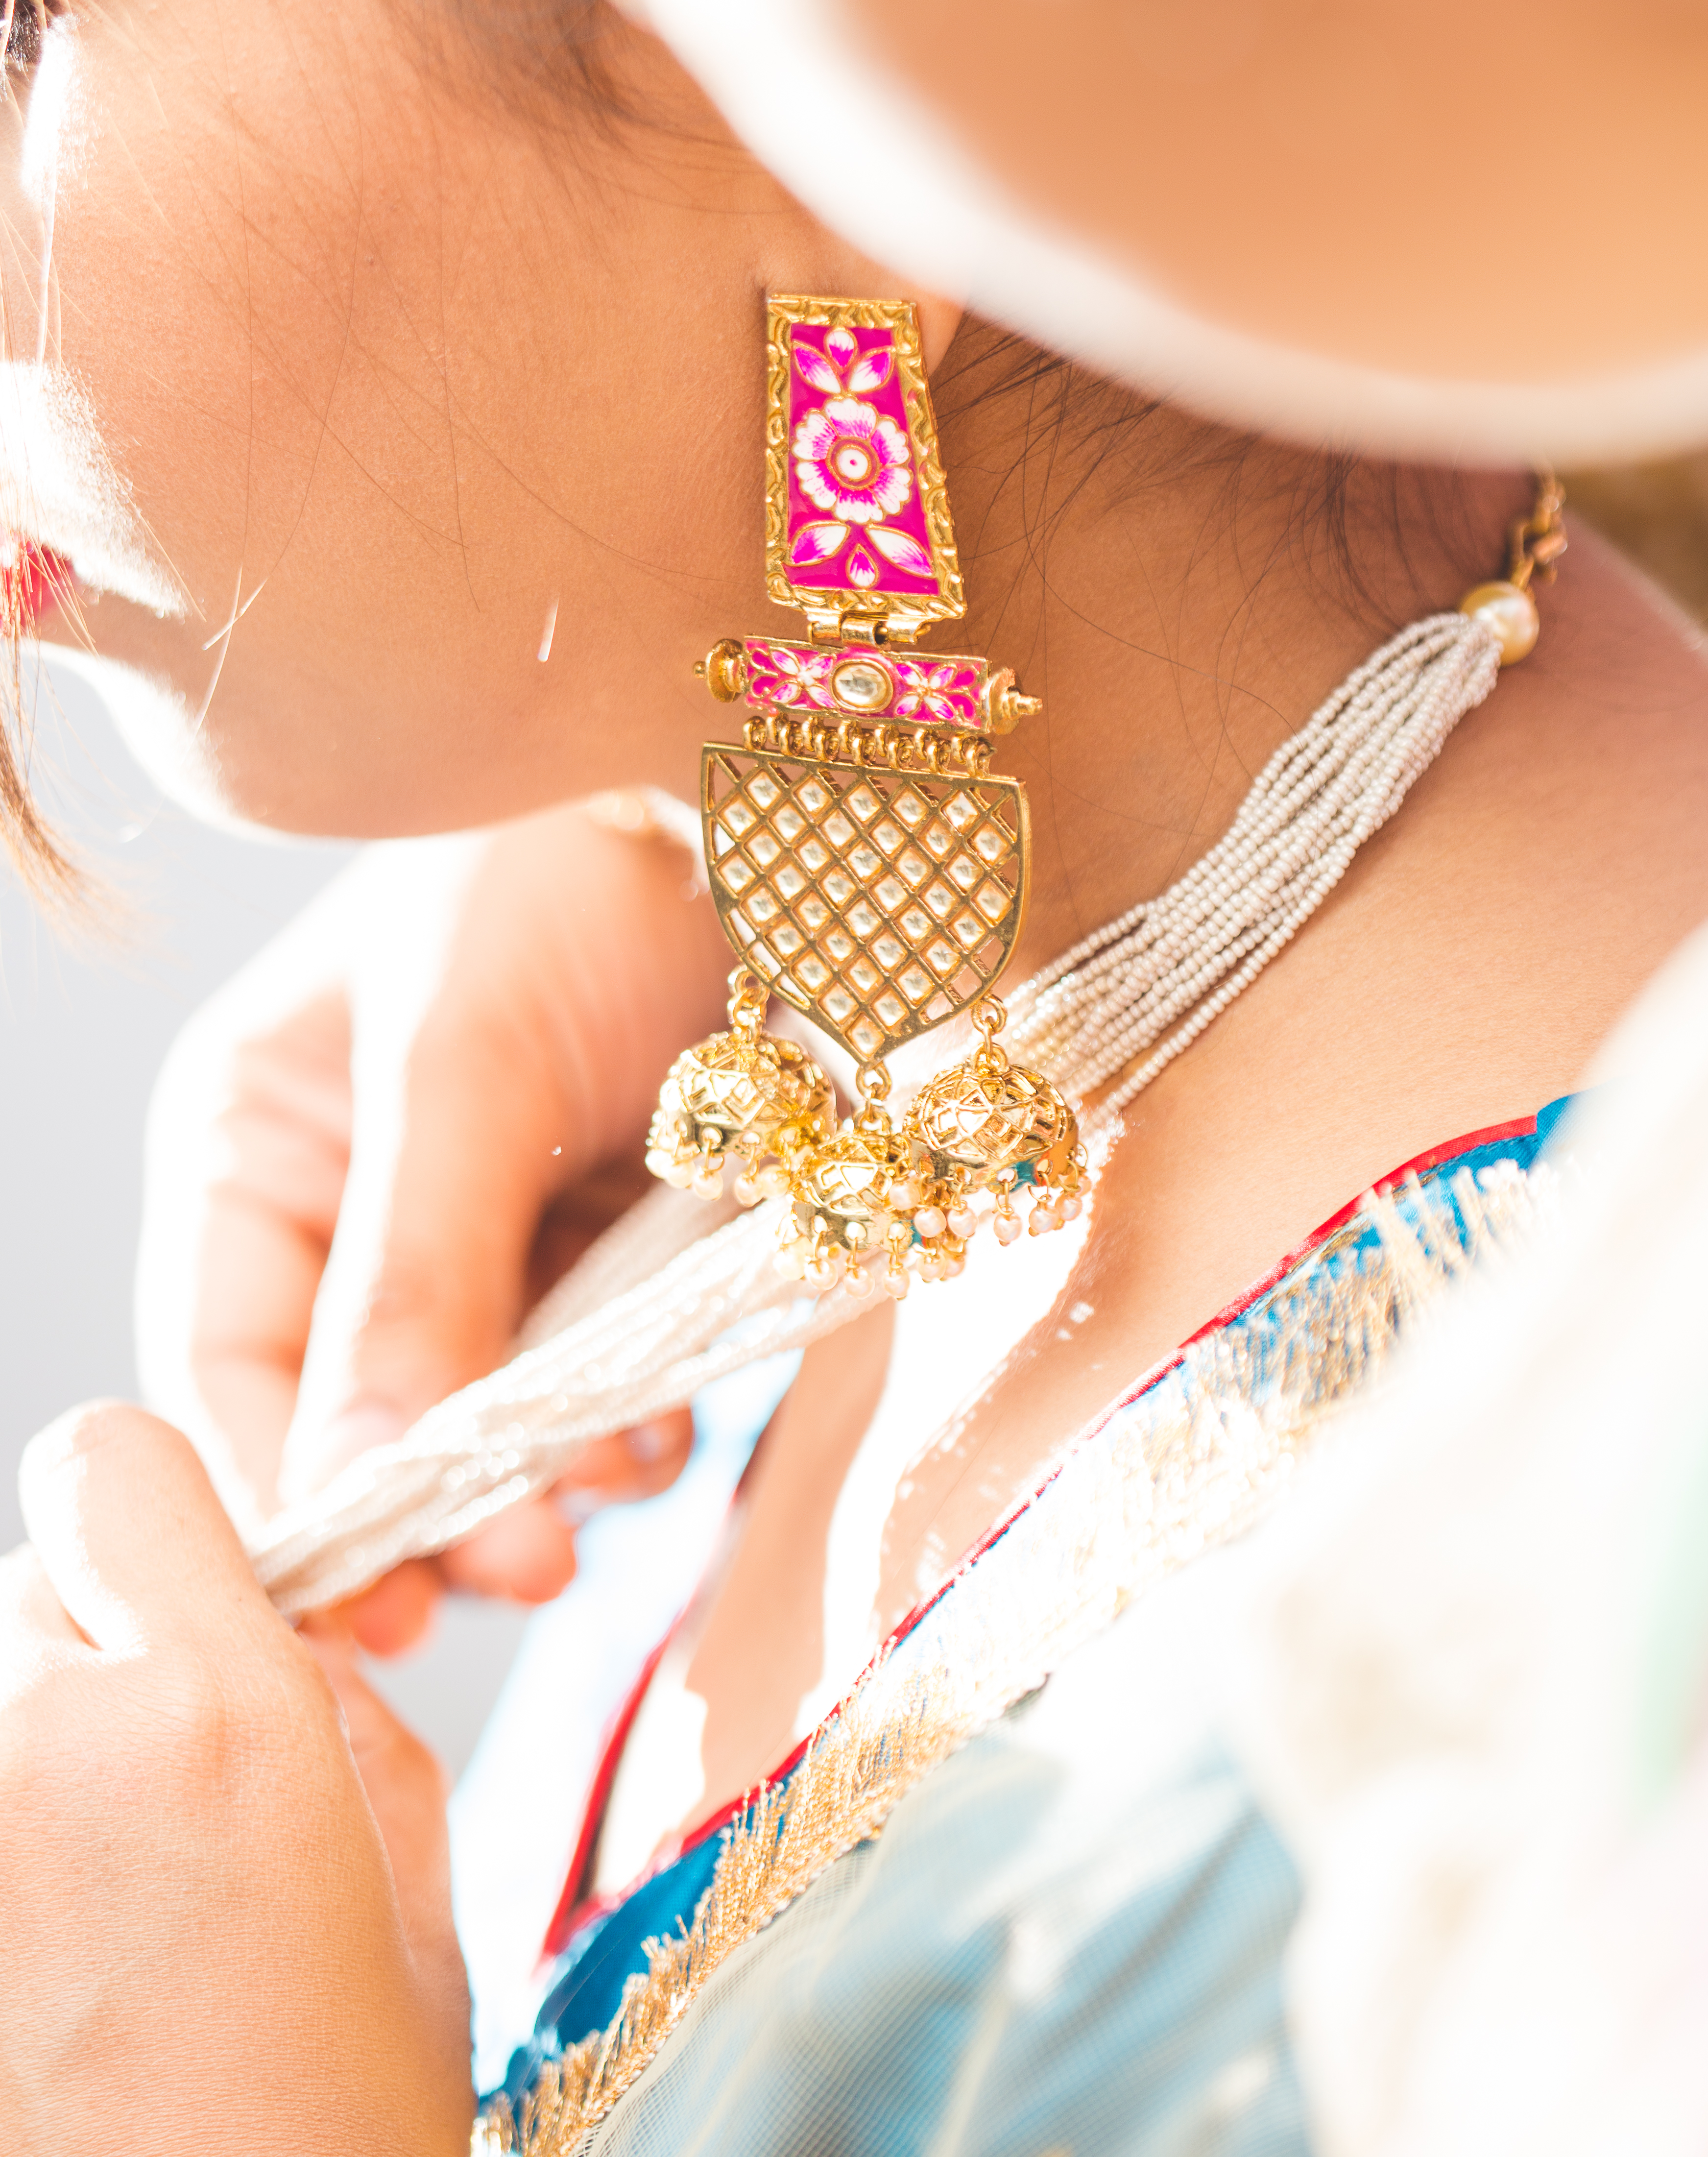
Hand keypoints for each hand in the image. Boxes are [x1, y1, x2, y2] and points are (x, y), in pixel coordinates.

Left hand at [0, 1403, 470, 2153]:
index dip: (157, 1518)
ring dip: (33, 1763)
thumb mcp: (406, 1914)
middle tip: (157, 1807)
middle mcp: (29, 1745)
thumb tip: (286, 1644)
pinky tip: (46, 1964)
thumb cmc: (322, 2148)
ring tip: (91, 1916)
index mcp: (207, 1719)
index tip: (202, 1603)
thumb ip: (344, 1727)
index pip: (107, 1459)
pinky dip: (8, 1842)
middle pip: (29, 1587)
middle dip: (97, 1659)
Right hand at [138, 806, 730, 1650]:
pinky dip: (626, 1427)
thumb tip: (358, 1489)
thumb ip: (413, 1276)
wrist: (773, 807)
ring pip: (483, 1425)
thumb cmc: (570, 880)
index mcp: (259, 1143)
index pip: (224, 1367)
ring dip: (548, 1475)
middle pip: (356, 1422)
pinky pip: (592, 1387)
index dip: (285, 1497)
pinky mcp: (602, 1250)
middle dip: (437, 1503)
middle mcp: (356, 1203)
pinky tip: (665, 1420)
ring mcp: (485, 1235)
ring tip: (613, 1467)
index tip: (369, 1611)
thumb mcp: (467, 1067)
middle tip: (523, 1562)